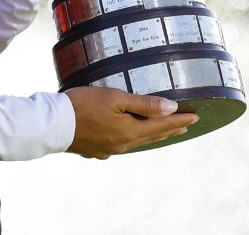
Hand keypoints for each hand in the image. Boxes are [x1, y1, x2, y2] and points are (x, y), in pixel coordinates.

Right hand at [64, 87, 197, 158]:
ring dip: (152, 134)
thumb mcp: (115, 98)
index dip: (180, 120)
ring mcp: (109, 149)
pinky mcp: (96, 149)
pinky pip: (121, 144)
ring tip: (162, 130)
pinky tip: (128, 135)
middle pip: (152, 136)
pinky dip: (133, 138)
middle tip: (186, 124)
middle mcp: (123, 144)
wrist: (52, 125)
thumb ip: (144, 104)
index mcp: (129, 132)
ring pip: (137, 141)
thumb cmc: (82, 105)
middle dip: (170, 128)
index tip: (197, 116)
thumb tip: (171, 109)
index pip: (162, 125)